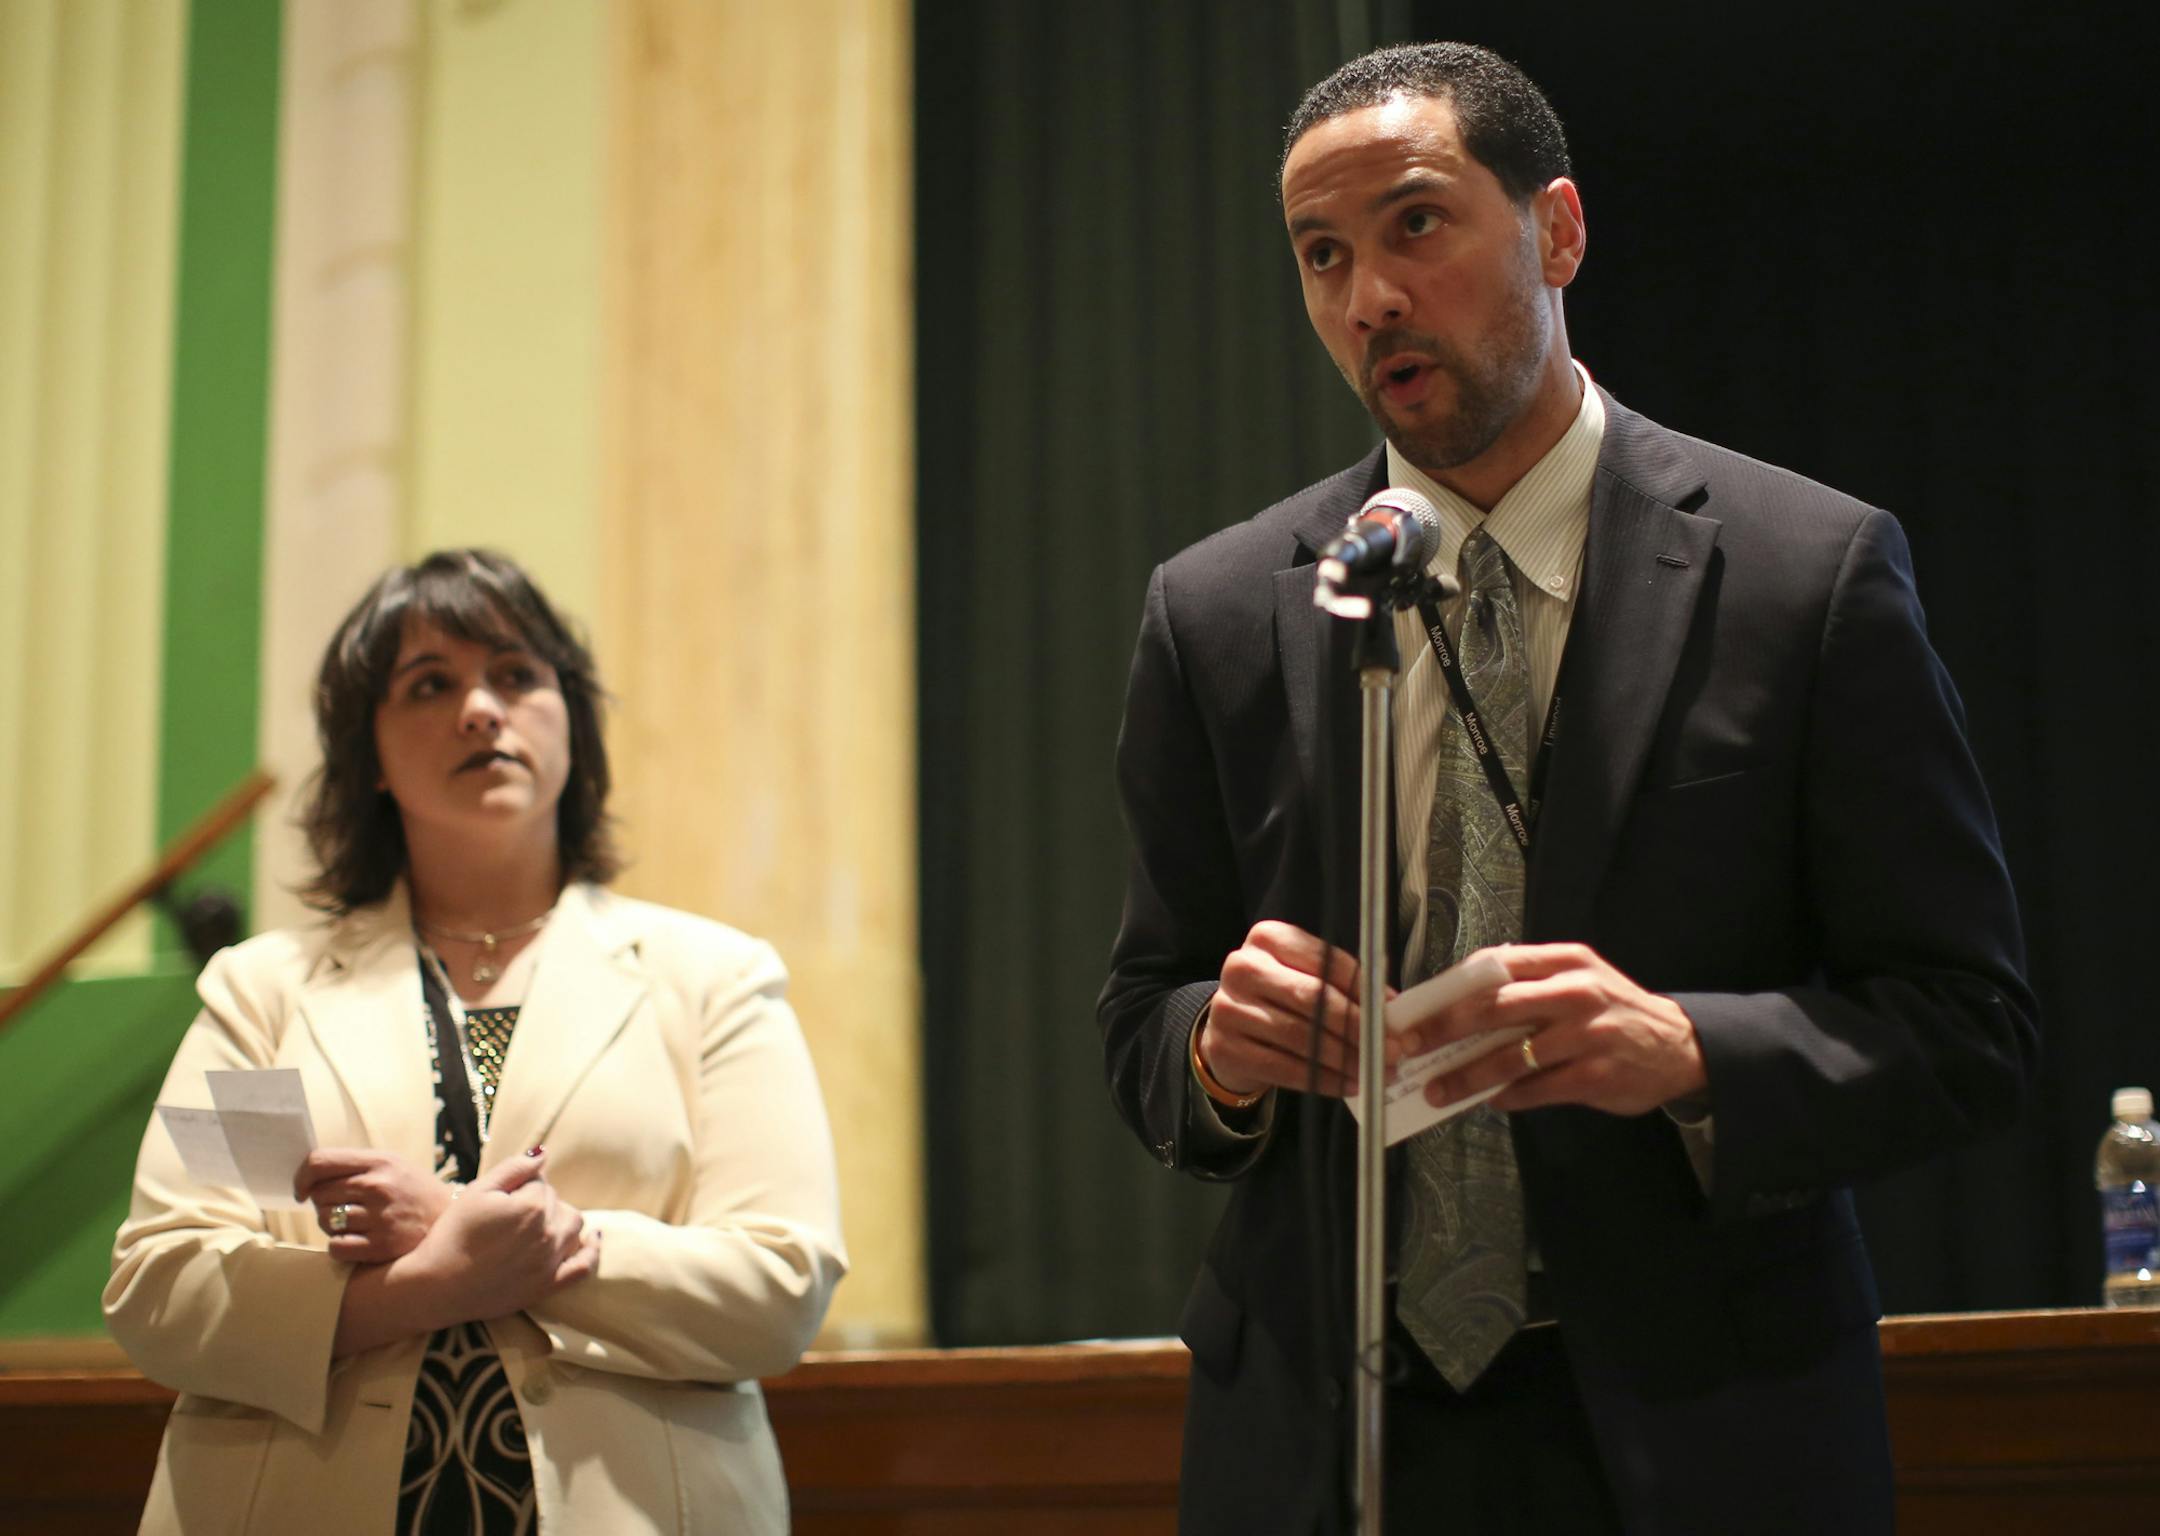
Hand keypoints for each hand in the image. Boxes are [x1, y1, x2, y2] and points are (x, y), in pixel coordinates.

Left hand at [298, 1148, 454, 1263]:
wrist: (456, 1222)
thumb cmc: (415, 1192)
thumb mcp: (393, 1165)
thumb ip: (356, 1166)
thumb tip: (308, 1175)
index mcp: (380, 1162)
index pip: (320, 1162)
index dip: (301, 1176)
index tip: (302, 1189)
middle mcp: (379, 1187)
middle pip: (319, 1195)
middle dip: (324, 1203)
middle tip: (344, 1207)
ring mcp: (380, 1217)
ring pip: (325, 1221)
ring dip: (332, 1225)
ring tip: (355, 1223)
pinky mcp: (382, 1246)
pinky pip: (335, 1247)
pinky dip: (339, 1246)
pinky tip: (357, 1241)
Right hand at [408, 1148, 599, 1321]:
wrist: (437, 1285)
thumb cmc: (453, 1234)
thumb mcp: (477, 1191)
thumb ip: (515, 1168)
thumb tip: (545, 1153)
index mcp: (534, 1205)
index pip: (541, 1181)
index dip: (520, 1185)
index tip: (501, 1197)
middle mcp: (549, 1232)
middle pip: (557, 1203)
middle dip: (538, 1201)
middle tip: (508, 1214)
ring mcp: (552, 1261)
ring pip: (573, 1226)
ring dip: (559, 1219)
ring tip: (535, 1223)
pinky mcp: (548, 1285)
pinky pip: (584, 1266)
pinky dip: (592, 1251)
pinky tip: (593, 1238)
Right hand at [1201, 921, 1397, 1098]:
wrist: (1229, 1029)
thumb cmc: (1279, 998)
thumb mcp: (1304, 976)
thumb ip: (1341, 984)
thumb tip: (1388, 1005)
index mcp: (1267, 938)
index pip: (1323, 960)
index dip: (1361, 986)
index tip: (1390, 1010)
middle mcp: (1243, 968)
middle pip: (1311, 998)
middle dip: (1357, 1026)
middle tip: (1391, 1048)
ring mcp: (1228, 1009)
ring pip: (1299, 1037)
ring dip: (1344, 1058)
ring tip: (1375, 1071)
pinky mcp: (1225, 1047)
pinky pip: (1283, 1068)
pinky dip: (1321, 1079)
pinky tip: (1347, 1084)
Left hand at [1408, 944, 1707, 1116]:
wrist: (1681, 1046)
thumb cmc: (1615, 1009)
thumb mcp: (1579, 976)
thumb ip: (1528, 979)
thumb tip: (1462, 993)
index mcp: (1565, 961)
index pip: (1493, 966)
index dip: (1449, 987)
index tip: (1417, 1006)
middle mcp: (1575, 992)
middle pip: (1492, 1007)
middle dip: (1443, 1028)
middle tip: (1409, 1045)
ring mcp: (1585, 1035)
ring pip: (1508, 1056)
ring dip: (1466, 1076)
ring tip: (1438, 1088)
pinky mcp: (1594, 1076)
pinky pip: (1535, 1089)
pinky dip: (1506, 1096)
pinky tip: (1488, 1100)